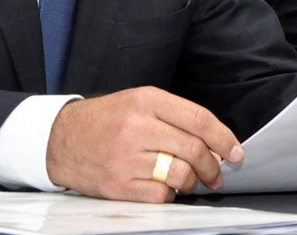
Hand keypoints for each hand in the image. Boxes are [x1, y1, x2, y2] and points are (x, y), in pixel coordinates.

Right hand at [46, 86, 241, 200]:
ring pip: (180, 174)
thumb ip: (174, 117)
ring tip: (192, 181)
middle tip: (217, 173)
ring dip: (193, 182)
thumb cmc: (106, 121)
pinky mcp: (117, 185)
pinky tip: (165, 187)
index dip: (223, 138)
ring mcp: (126, 158)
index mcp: (147, 101)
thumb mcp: (139, 102)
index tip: (236, 151)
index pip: (199, 119)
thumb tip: (214, 142)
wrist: (60, 139)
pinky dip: (170, 194)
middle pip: (193, 149)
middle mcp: (137, 127)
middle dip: (213, 165)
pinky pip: (160, 195)